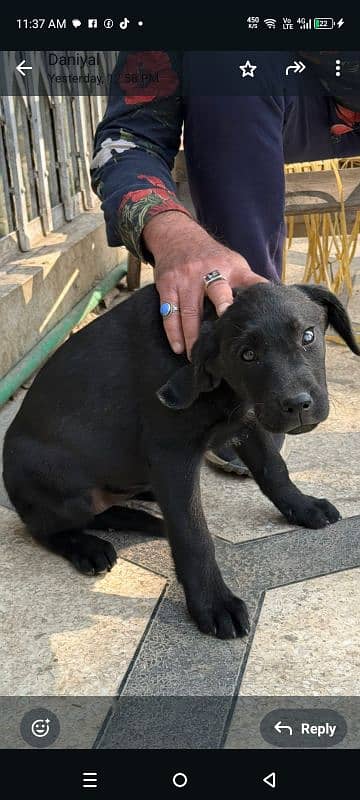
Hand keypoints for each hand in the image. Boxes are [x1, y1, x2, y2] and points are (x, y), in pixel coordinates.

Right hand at [143, 211, 266, 358]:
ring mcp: (185, 279)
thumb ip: (250, 282)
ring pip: (189, 310)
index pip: (245, 282)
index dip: (252, 295)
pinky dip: (173, 332)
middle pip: (216, 290)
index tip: (252, 313)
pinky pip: (169, 313)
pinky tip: (178, 347)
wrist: (176, 235)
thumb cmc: (212, 256)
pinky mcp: (167, 286)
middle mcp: (207, 271)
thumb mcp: (234, 262)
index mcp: (230, 267)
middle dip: (220, 309)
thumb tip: (273, 302)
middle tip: (222, 335)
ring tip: (197, 356)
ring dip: (192, 335)